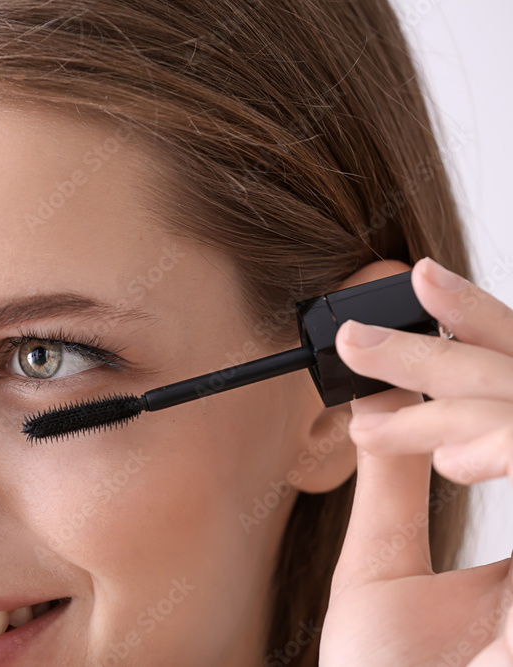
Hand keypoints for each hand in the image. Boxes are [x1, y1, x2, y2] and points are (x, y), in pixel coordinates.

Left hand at [319, 256, 512, 665]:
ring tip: (402, 333)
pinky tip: (449, 450)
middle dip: (479, 340)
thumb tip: (382, 418)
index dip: (481, 346)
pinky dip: (507, 447)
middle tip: (417, 283)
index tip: (421, 292)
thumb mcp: (383, 575)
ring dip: (478, 383)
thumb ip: (393, 494)